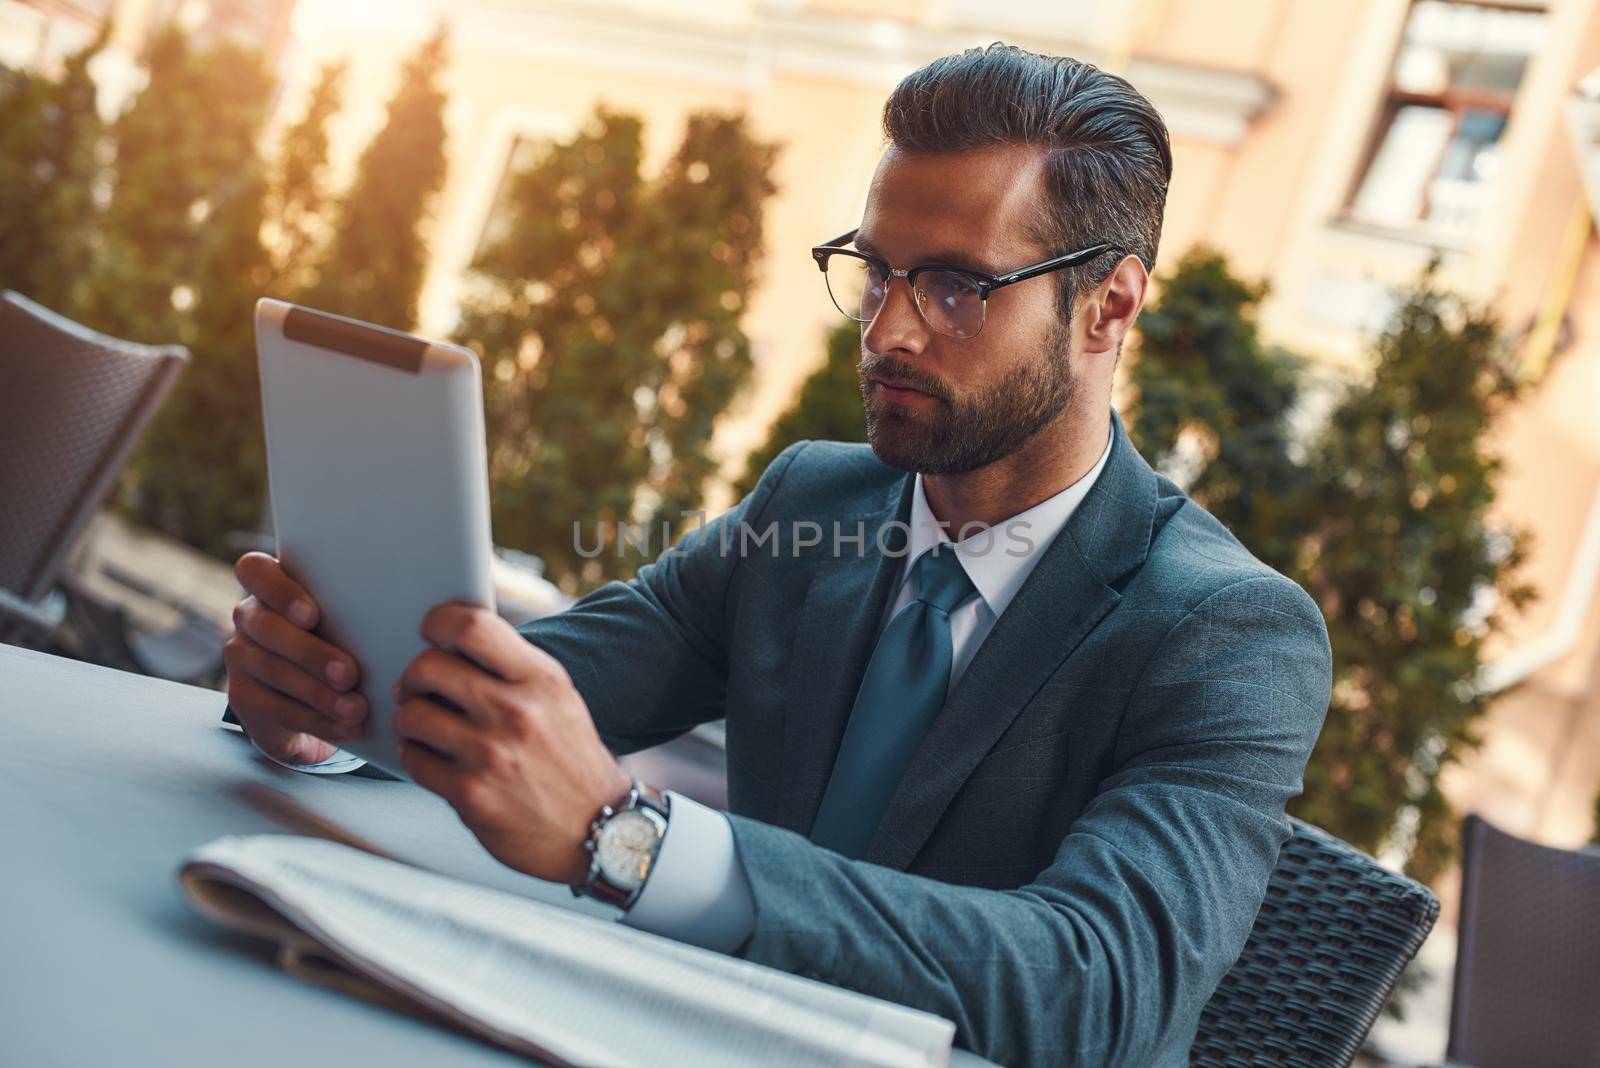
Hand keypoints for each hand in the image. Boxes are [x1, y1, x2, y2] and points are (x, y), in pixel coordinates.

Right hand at [224, 552, 366, 764]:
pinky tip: (346, 728)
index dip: (280, 591)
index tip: (313, 615)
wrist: (320, 703)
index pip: (255, 570)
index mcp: (272, 586)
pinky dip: (316, 721)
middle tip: (350, 675)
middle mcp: (250, 617)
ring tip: (356, 709)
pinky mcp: (242, 697)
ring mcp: (241, 657)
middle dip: (311, 653)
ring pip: (273, 670)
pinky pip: (275, 708)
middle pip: (268, 627)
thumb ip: (359, 606)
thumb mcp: (351, 620)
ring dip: (319, 693)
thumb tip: (405, 603)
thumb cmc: (346, 643)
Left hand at [393, 603, 632, 884]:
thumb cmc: (571, 761)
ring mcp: (491, 754)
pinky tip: (430, 757)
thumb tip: (453, 642)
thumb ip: (513, 669)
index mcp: (542, 679)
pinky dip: (415, 755)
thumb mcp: (559, 700)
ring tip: (421, 726)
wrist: (598, 829)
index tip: (430, 632)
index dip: (438, 622)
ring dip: (409, 719)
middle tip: (416, 688)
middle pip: (429, 666)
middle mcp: (516, 712)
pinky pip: (414, 759)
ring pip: (412, 714)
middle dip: (414, 676)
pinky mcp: (471, 794)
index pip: (473, 626)